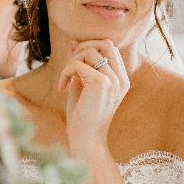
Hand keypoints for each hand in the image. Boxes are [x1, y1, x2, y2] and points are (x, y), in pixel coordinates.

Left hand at [57, 39, 129, 158]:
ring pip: (90, 50)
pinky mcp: (102, 83)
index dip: (88, 48)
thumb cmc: (82, 117)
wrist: (86, 142)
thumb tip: (74, 41)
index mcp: (121, 79)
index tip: (73, 66)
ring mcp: (114, 80)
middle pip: (105, 42)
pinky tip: (62, 88)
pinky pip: (78, 64)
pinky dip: (65, 72)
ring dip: (71, 61)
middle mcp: (121, 78)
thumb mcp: (80, 85)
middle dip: (82, 48)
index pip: (109, 47)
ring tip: (65, 80)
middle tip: (69, 68)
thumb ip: (79, 64)